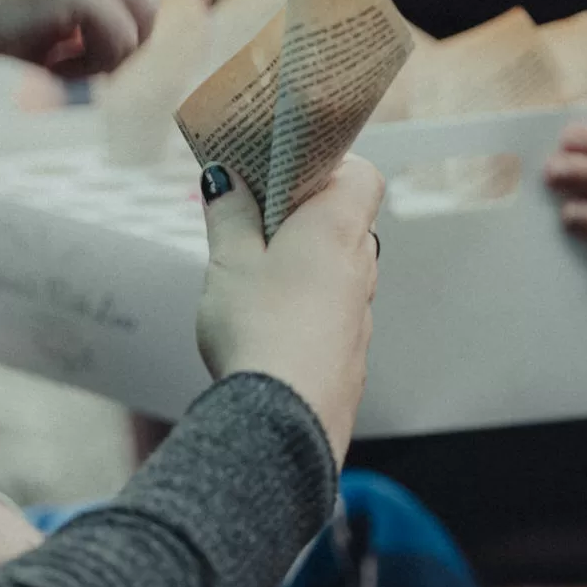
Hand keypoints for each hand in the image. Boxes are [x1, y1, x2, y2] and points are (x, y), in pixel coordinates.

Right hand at [0, 0, 161, 76]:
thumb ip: (43, 4)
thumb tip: (76, 48)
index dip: (109, 12)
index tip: (67, 47)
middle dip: (123, 33)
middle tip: (77, 64)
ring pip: (144, 12)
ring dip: (113, 52)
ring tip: (64, 70)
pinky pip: (121, 38)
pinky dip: (96, 67)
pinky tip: (51, 72)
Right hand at [195, 158, 385, 465]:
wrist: (282, 421)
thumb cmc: (259, 331)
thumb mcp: (230, 262)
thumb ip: (230, 215)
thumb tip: (226, 179)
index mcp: (336, 230)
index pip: (360, 174)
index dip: (329, 164)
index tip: (286, 169)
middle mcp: (360, 267)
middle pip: (346, 222)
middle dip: (304, 216)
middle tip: (256, 217)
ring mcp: (360, 314)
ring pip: (339, 270)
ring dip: (306, 263)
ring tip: (256, 270)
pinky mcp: (349, 354)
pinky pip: (333, 312)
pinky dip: (308, 305)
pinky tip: (271, 321)